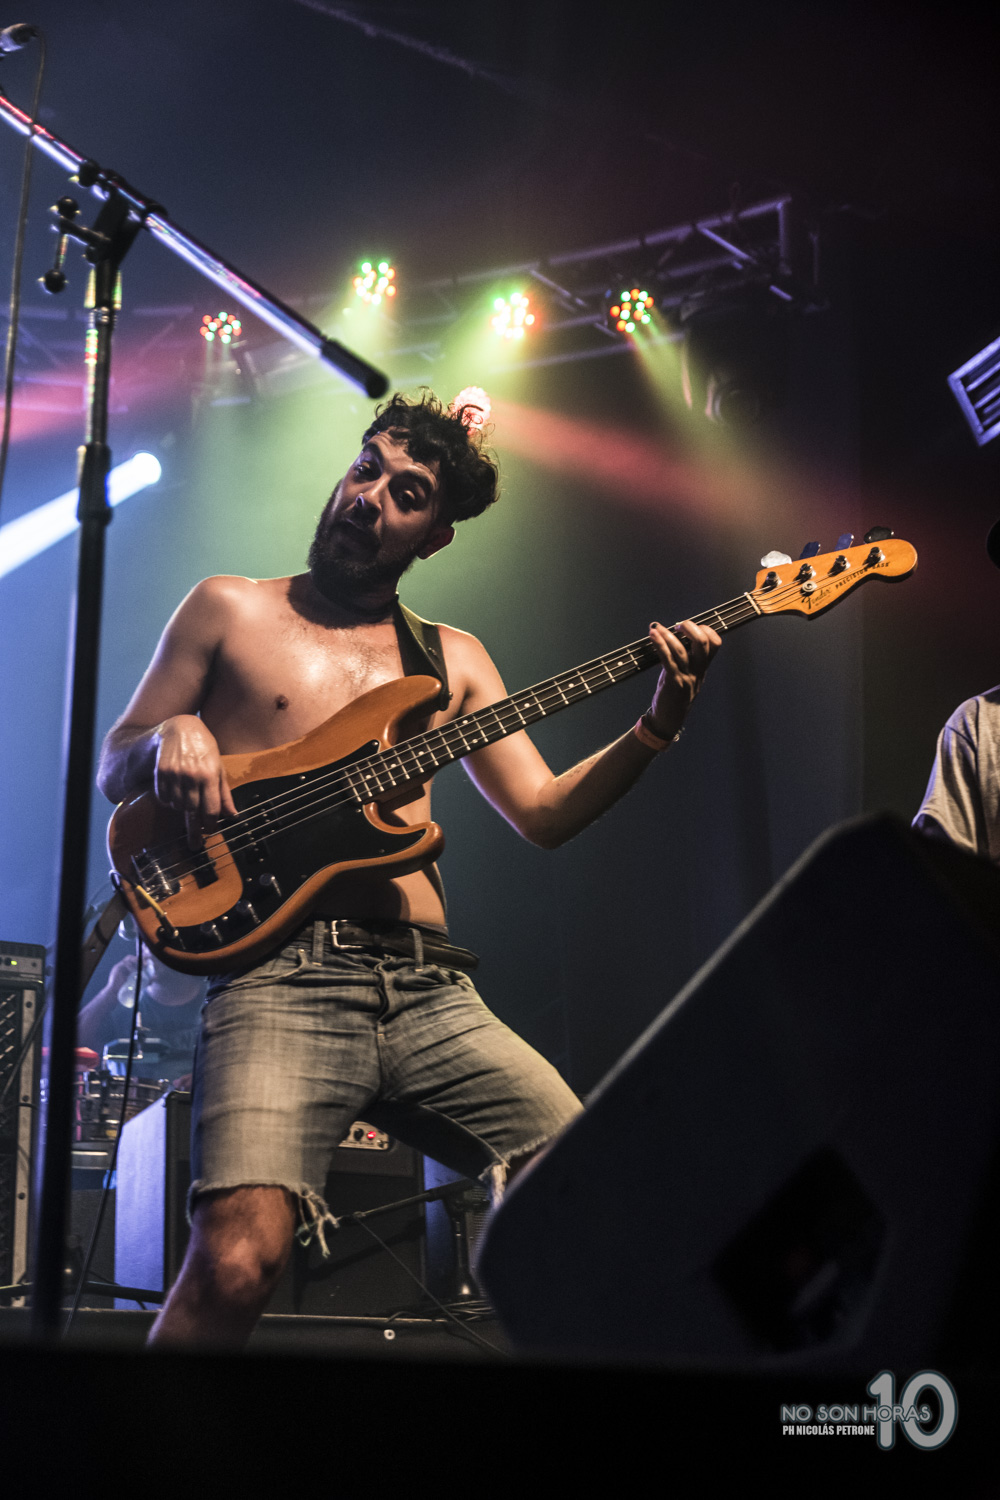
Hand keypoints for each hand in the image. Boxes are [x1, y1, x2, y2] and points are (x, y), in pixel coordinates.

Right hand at [153, 715, 236, 846]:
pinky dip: (169, 801)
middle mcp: (192, 776)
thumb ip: (224, 793)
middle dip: (195, 828)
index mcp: (210, 775)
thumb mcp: (219, 767)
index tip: (210, 831)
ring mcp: (175, 774)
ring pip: (177, 806)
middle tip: (195, 843)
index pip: (211, 808)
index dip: (211, 824)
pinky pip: (164, 798)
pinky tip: (175, 796)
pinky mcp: (161, 773)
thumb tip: (232, 816)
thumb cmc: (204, 748)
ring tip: (187, 805)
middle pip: (193, 811)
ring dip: (182, 810)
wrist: (179, 728)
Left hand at [646, 619, 720, 739]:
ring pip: (681, 650)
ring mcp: (686, 677)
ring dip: (668, 635)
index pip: (715, 643)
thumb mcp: (686, 675)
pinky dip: (659, 645)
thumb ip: (685, 658)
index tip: (690, 626)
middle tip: (678, 625)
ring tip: (656, 628)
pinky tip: (653, 637)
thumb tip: (674, 636)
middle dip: (690, 627)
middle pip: (703, 643)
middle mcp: (697, 671)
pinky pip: (667, 660)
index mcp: (702, 667)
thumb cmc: (674, 694)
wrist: (669, 719)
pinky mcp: (673, 682)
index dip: (706, 629)